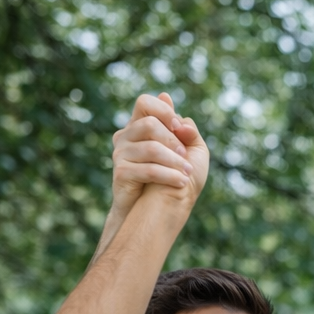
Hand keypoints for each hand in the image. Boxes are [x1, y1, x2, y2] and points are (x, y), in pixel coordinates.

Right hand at [102, 94, 207, 251]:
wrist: (160, 210)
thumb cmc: (176, 178)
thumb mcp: (192, 153)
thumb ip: (189, 133)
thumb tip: (183, 120)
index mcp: (141, 126)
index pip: (145, 103)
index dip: (164, 111)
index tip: (179, 127)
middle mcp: (126, 136)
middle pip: (149, 124)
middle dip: (173, 141)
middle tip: (186, 157)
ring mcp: (121, 153)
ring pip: (151, 148)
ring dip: (175, 161)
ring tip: (187, 173)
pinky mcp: (121, 172)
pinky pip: (149, 169)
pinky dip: (169, 175)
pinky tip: (180, 182)